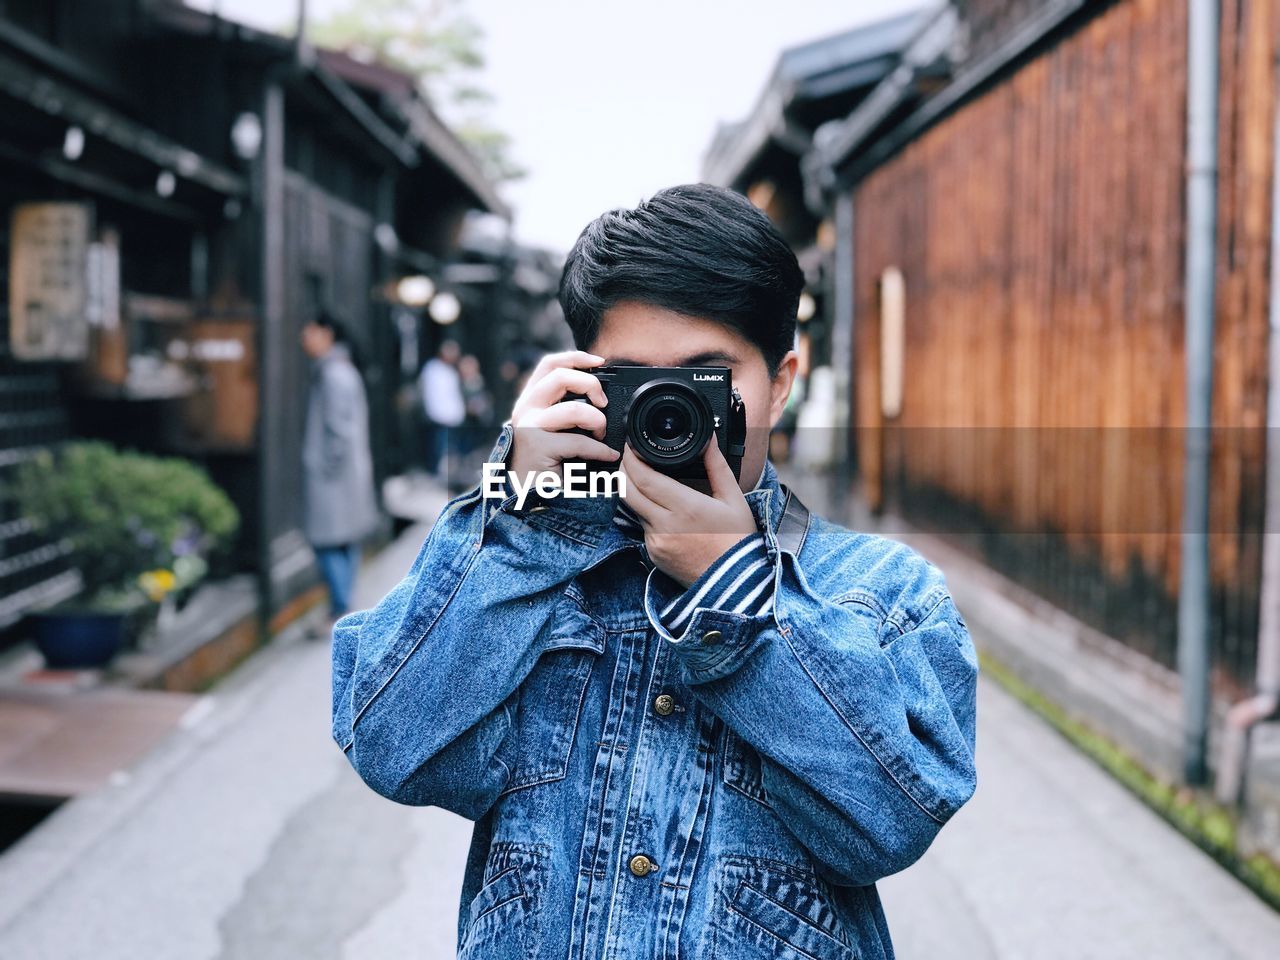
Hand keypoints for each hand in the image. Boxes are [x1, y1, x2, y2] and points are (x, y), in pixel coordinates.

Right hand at [506, 350, 619, 479]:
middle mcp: (526, 409)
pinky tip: (608, 455)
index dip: (575, 358)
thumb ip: (567, 408)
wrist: (529, 496)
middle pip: (560, 376)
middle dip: (590, 385)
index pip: (549, 364)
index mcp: (530, 400)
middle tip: (603, 404)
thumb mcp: (555, 428)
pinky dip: (601, 450)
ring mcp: (530, 427)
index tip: (600, 361)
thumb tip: (599, 395)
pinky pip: (579, 442)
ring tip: (602, 435)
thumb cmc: (548, 461)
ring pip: (574, 409)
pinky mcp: (539, 447)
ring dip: (597, 422)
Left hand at [620, 438, 757, 588]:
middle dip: (623, 470)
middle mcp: (665, 525)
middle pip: (627, 491)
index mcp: (686, 507)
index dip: (632, 459)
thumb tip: (709, 439)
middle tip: (628, 457)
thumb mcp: (733, 498)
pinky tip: (658, 508)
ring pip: (633, 509)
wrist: (735, 582)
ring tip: (642, 477)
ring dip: (633, 491)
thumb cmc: (737, 539)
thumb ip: (716, 465)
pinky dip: (646, 514)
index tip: (631, 446)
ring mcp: (656, 542)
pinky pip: (642, 528)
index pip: (644, 478)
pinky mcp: (653, 554)